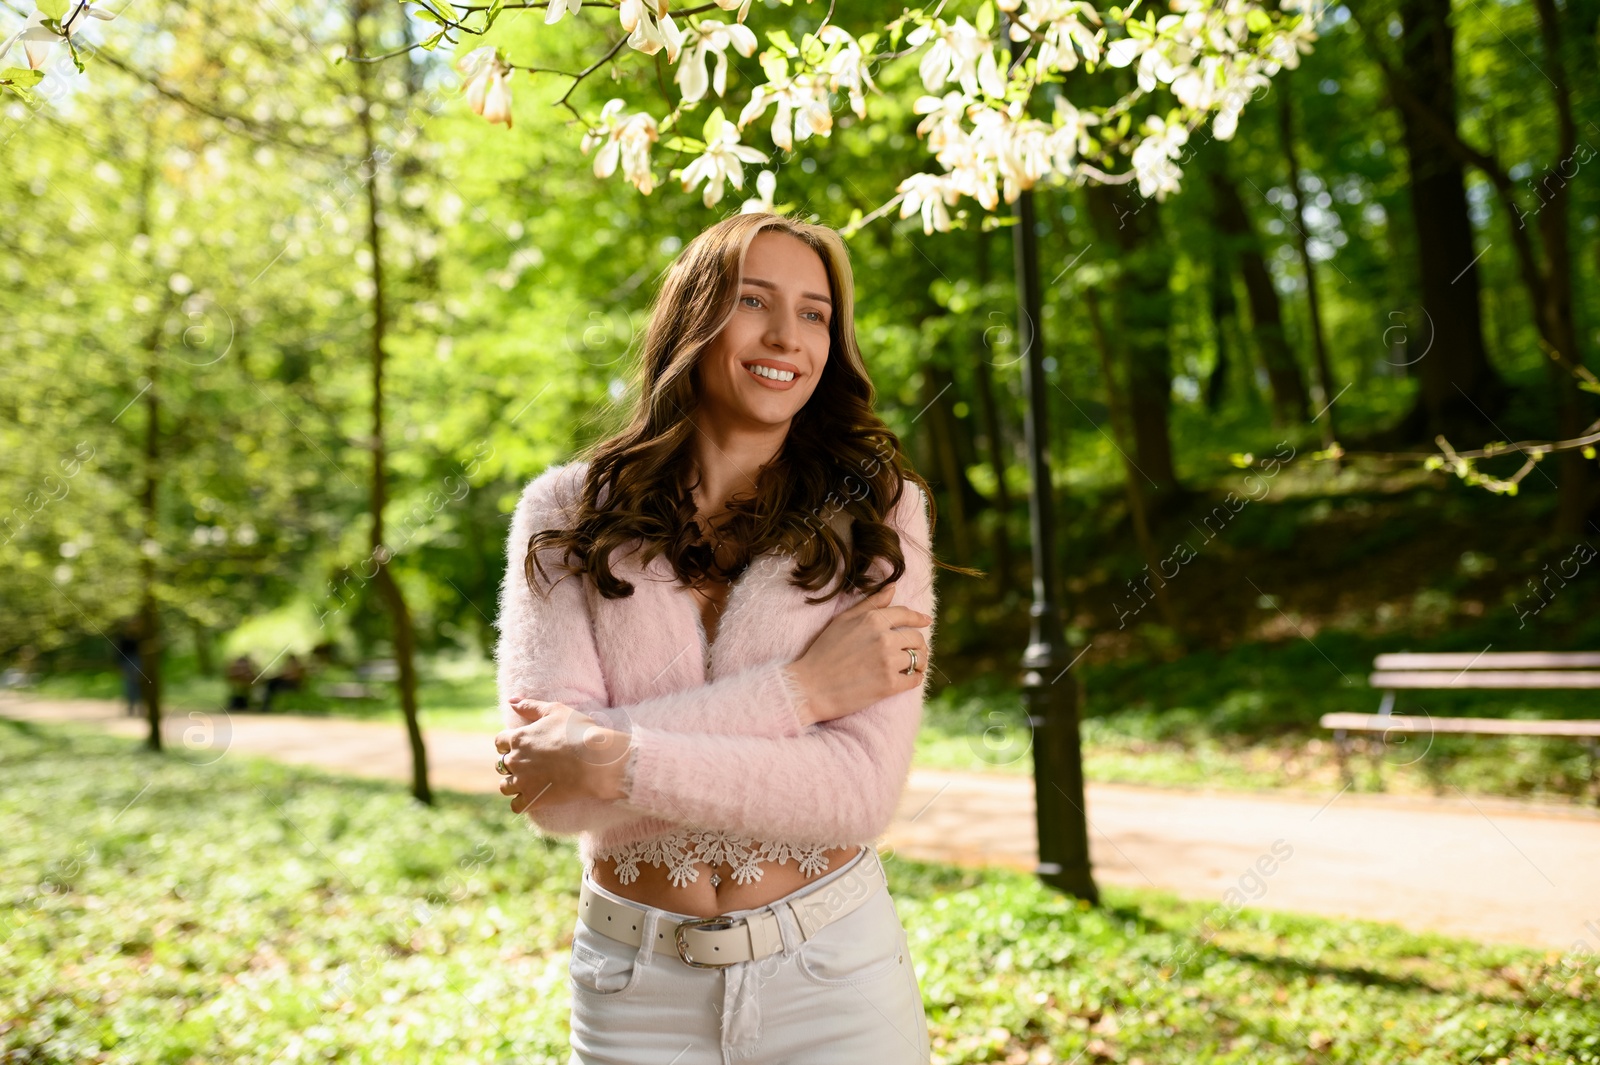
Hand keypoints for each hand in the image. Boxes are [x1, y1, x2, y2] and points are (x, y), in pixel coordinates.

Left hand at [494, 701, 632, 812]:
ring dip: (513, 784)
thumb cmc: (578, 731)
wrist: (595, 760)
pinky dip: (522, 803)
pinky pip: (516, 806)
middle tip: (529, 764)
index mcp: (518, 738)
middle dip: (512, 764)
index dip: (508, 743)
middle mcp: (515, 760)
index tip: (520, 746)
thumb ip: (530, 706)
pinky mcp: (533, 799)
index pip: (499, 742)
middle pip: (501, 764)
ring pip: (505, 786)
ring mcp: (522, 781)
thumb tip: (511, 700)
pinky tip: (533, 798)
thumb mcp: (556, 710)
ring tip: (529, 783)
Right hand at [788, 581, 931, 725]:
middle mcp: (884, 638)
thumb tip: (893, 587)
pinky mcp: (889, 685)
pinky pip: (915, 679)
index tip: (926, 621)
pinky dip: (915, 679)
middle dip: (919, 645)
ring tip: (913, 666)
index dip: (919, 618)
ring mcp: (888, 662)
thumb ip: (870, 604)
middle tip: (915, 651)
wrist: (810, 687)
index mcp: (873, 620)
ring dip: (920, 662)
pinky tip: (908, 679)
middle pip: (917, 638)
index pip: (906, 615)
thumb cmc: (823, 652)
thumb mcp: (843, 621)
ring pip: (919, 659)